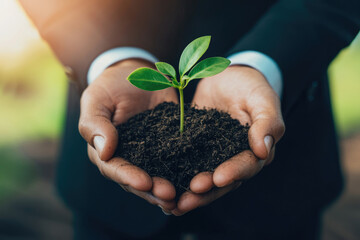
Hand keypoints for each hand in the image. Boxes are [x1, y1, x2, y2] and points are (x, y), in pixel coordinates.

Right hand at [79, 59, 177, 210]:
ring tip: (182, 196)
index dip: (128, 177)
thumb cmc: (111, 86)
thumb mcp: (96, 99)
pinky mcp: (170, 145)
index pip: (114, 169)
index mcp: (106, 150)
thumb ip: (95, 124)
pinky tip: (195, 181)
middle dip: (153, 190)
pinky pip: (177, 160)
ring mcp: (151, 153)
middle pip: (138, 180)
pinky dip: (184, 172)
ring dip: (168, 188)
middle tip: (169, 196)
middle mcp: (129, 157)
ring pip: (158, 176)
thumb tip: (104, 151)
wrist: (137, 73)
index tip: (144, 183)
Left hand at [170, 66, 284, 215]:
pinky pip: (187, 166)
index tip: (217, 178)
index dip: (233, 173)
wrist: (227, 77)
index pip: (247, 165)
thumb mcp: (261, 98)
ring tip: (172, 205)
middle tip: (187, 200)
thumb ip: (267, 122)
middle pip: (223, 181)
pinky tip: (161, 189)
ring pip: (205, 180)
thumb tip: (264, 151)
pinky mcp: (197, 151)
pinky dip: (177, 178)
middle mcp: (235, 159)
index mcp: (255, 150)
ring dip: (190, 194)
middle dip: (206, 192)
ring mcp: (215, 157)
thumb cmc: (249, 86)